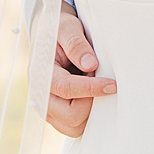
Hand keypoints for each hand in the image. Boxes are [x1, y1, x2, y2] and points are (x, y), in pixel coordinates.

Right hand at [47, 4, 114, 137]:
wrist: (47, 34)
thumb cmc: (58, 30)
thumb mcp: (67, 28)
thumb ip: (77, 45)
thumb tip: (90, 64)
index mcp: (40, 74)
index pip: (67, 88)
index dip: (92, 88)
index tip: (113, 85)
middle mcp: (40, 95)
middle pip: (71, 115)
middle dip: (92, 101)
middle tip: (101, 80)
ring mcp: (47, 107)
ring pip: (74, 126)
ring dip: (90, 110)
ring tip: (95, 87)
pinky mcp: (55, 113)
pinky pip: (74, 126)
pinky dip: (88, 115)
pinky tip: (93, 95)